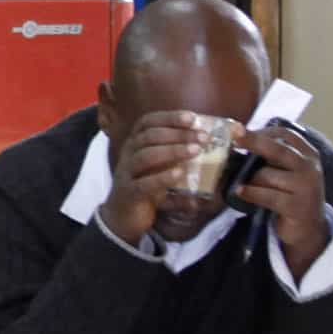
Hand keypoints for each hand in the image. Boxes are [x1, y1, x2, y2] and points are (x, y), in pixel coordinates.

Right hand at [96, 112, 211, 244]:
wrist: (123, 216)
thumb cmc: (147, 186)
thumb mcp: (161, 167)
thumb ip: (179, 156)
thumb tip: (210, 146)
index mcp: (135, 143)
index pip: (147, 122)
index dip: (169, 117)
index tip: (192, 118)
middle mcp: (128, 154)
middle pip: (149, 136)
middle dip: (177, 134)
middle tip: (202, 137)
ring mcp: (126, 173)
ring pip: (145, 156)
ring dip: (172, 151)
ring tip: (195, 151)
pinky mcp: (129, 193)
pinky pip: (144, 183)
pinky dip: (162, 177)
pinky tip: (179, 174)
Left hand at [232, 122, 332, 272]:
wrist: (309, 229)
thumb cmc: (291, 195)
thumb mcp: (287, 173)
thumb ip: (271, 158)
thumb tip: (237, 142)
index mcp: (308, 154)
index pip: (286, 135)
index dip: (262, 131)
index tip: (240, 130)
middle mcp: (310, 167)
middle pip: (278, 149)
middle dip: (253, 140)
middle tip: (234, 134)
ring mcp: (306, 187)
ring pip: (266, 175)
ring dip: (250, 179)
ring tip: (245, 185)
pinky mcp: (297, 207)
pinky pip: (266, 196)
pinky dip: (250, 193)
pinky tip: (239, 192)